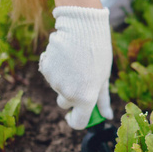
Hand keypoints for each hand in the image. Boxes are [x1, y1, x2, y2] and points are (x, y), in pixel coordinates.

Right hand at [39, 6, 112, 129]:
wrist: (82, 28)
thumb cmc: (98, 54)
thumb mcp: (104, 78)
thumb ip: (103, 100)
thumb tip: (107, 116)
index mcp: (86, 98)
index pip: (78, 123)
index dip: (76, 120)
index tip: (76, 114)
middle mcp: (69, 94)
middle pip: (65, 104)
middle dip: (71, 96)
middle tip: (81, 77)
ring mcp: (55, 82)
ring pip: (57, 88)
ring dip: (64, 80)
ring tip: (75, 62)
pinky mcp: (45, 69)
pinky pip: (50, 75)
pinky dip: (55, 69)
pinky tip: (65, 57)